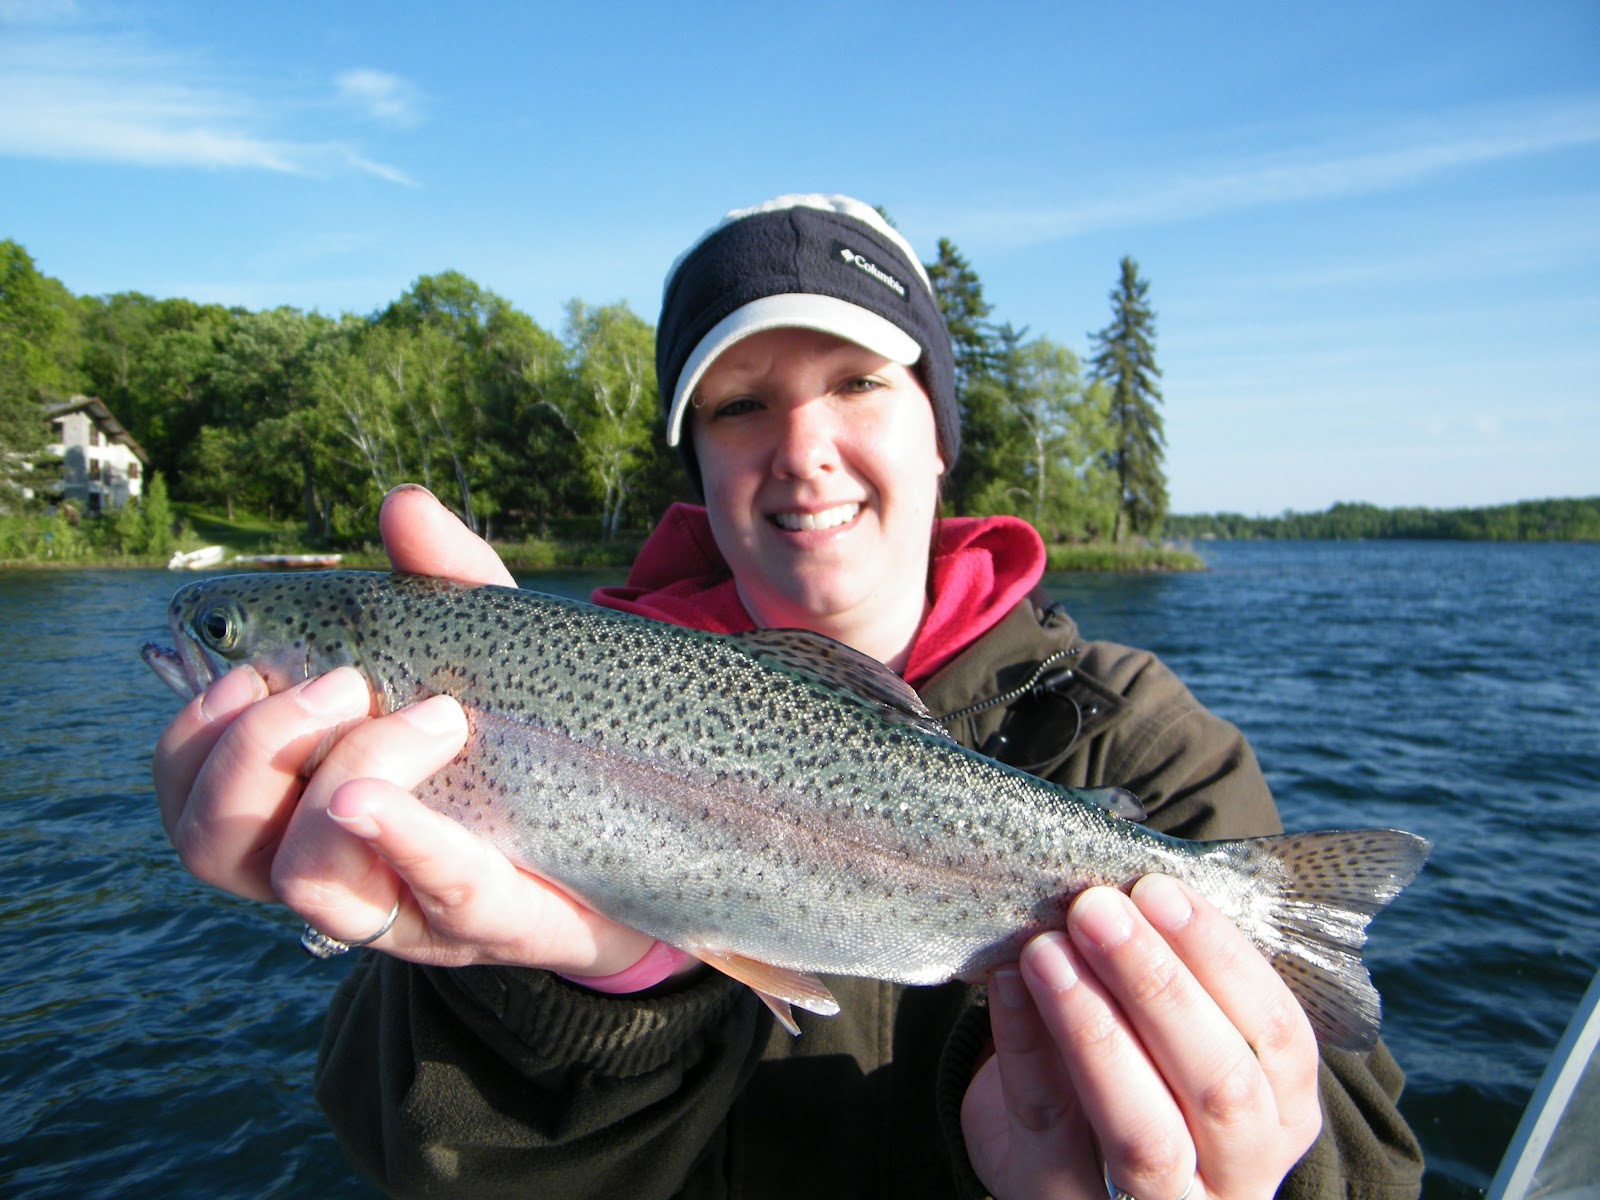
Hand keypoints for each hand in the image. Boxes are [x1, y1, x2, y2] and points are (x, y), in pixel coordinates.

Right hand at [153, 484, 659, 976]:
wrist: (649, 829)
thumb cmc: (529, 735)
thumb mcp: (484, 650)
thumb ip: (444, 582)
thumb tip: (402, 505)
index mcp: (303, 800)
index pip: (189, 792)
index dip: (190, 738)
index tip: (245, 670)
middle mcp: (334, 866)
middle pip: (216, 845)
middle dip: (255, 751)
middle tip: (345, 682)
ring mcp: (409, 908)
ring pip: (307, 881)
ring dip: (348, 777)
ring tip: (435, 718)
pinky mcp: (495, 927)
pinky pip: (443, 897)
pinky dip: (413, 844)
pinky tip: (394, 800)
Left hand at [961, 876, 1321, 1199]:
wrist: (1055, 1158)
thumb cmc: (1135, 1061)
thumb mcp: (1175, 1020)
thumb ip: (1172, 963)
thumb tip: (1130, 875)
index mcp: (1281, 1109)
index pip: (1279, 1035)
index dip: (1222, 957)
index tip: (1158, 887)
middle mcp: (1238, 1170)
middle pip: (1221, 1087)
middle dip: (1158, 986)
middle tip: (1096, 906)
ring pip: (1144, 1130)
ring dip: (1094, 1027)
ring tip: (1046, 948)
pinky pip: (1049, 1125)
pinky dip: (1028, 1047)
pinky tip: (1007, 984)